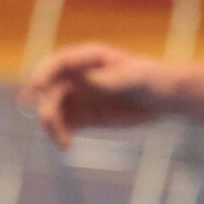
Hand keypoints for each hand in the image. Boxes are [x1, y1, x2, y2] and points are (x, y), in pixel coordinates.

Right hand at [18, 43, 178, 148]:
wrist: (165, 97)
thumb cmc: (154, 78)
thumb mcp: (138, 77)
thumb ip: (114, 78)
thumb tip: (89, 79)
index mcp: (89, 58)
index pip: (59, 63)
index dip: (44, 72)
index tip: (37, 87)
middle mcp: (78, 76)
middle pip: (50, 89)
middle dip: (46, 105)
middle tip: (50, 123)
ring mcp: (79, 96)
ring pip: (53, 109)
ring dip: (51, 125)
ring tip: (63, 142)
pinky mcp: (84, 116)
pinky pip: (64, 124)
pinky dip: (60, 134)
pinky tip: (66, 145)